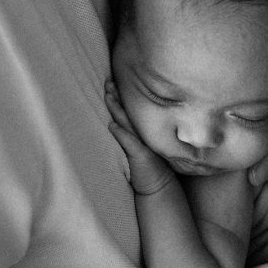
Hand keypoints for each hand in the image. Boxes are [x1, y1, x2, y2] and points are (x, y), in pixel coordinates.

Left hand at [105, 80, 175, 194]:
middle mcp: (143, 134)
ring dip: (117, 109)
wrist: (160, 186)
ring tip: (108, 95)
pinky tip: (112, 125)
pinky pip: (129, 142)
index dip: (121, 97)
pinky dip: (120, 133)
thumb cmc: (149, 169)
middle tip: (107, 81)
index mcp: (142, 131)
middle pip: (127, 111)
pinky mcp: (140, 155)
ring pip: (127, 121)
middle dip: (117, 95)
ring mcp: (142, 143)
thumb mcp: (140, 149)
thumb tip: (115, 125)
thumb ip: (130, 137)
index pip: (130, 110)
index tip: (112, 82)